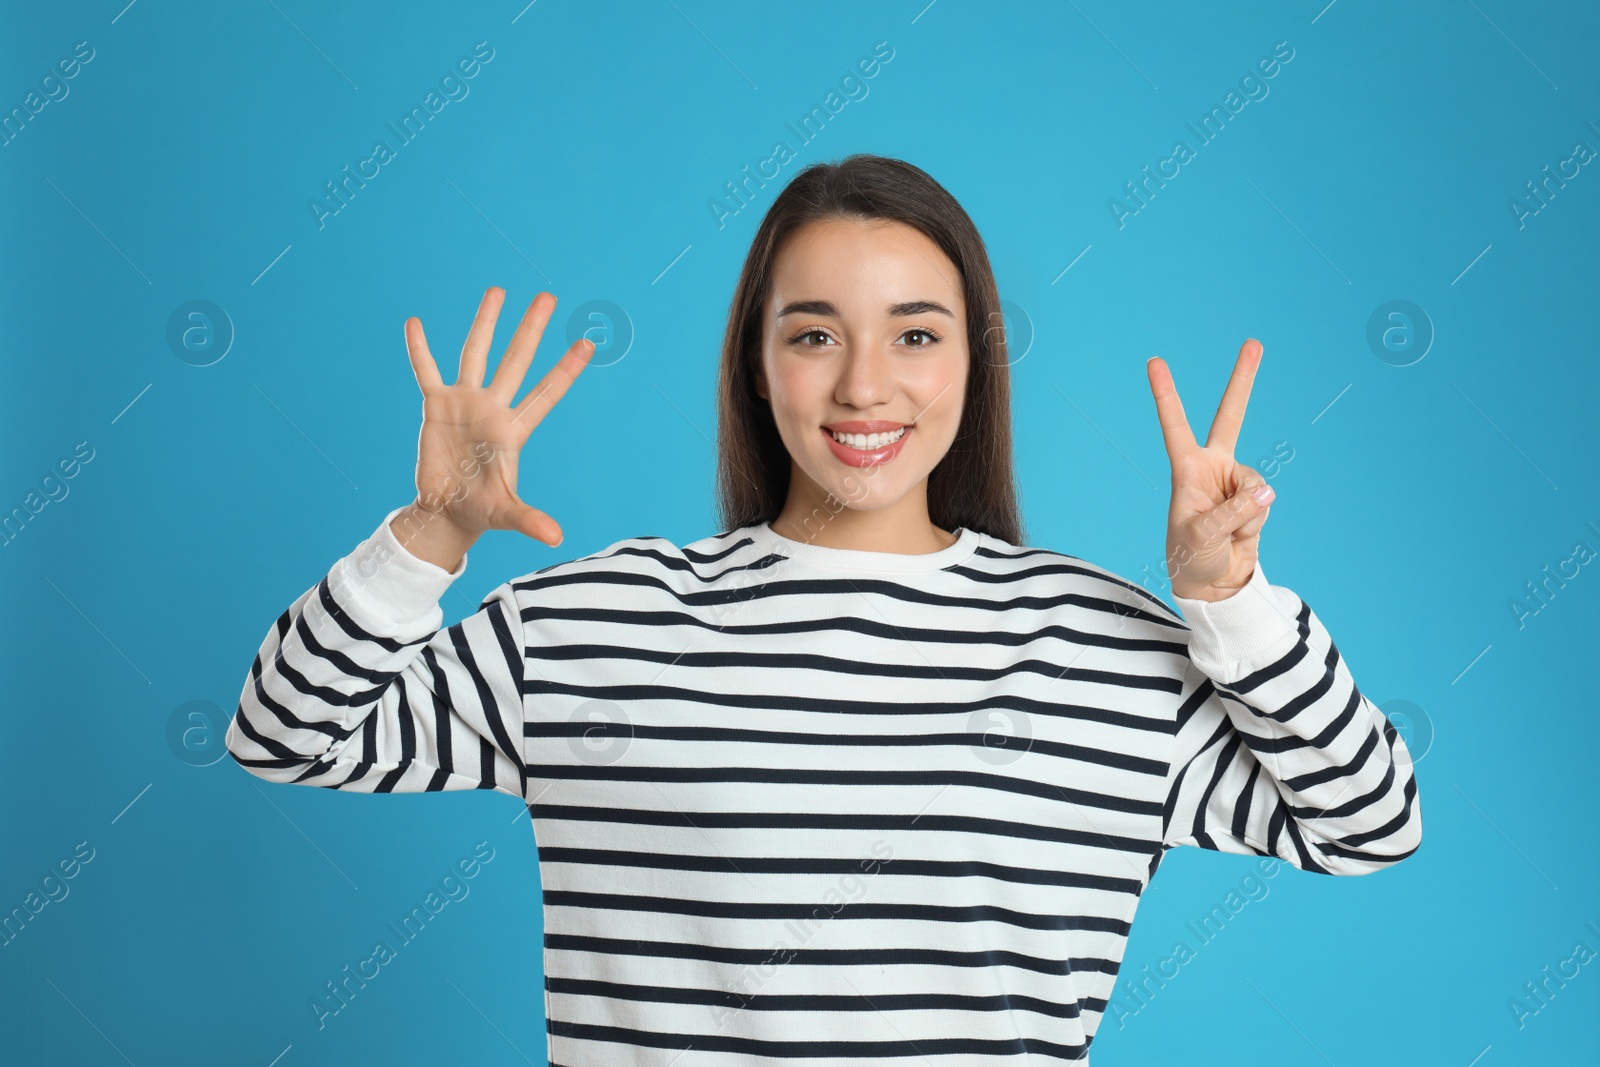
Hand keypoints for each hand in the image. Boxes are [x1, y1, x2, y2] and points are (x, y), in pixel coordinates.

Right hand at [401, 286, 593, 549]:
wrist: (447, 511)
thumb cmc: (482, 512)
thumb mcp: (507, 514)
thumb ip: (530, 521)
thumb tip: (557, 539)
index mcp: (514, 430)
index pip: (546, 393)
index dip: (566, 370)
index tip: (586, 343)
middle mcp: (493, 408)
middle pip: (516, 360)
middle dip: (531, 329)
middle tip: (548, 296)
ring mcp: (465, 403)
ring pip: (477, 353)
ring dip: (485, 323)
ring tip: (498, 290)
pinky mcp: (436, 407)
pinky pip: (426, 372)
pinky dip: (420, 350)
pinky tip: (415, 323)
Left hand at [1146, 339, 1274, 602]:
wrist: (1213, 582)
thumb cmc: (1192, 556)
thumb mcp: (1203, 536)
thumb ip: (1234, 512)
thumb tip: (1266, 490)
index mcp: (1187, 469)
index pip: (1175, 425)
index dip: (1166, 394)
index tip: (1154, 361)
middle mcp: (1212, 467)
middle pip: (1231, 416)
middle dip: (1244, 379)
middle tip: (1254, 342)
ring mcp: (1235, 481)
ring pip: (1256, 482)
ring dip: (1246, 513)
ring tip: (1226, 532)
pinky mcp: (1254, 497)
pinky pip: (1264, 503)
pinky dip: (1255, 522)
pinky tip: (1240, 534)